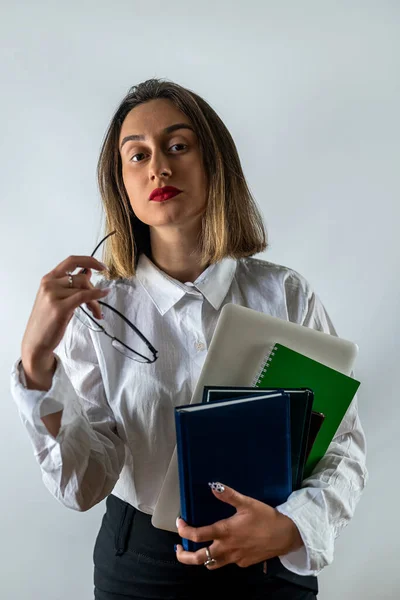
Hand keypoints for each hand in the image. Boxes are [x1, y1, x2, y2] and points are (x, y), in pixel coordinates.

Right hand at [21, 255, 109, 366]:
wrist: (35, 342)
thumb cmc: (47, 321)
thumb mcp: (57, 298)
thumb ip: (71, 285)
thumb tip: (88, 271)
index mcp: (48, 279)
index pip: (71, 261)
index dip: (89, 260)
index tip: (102, 267)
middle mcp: (49, 284)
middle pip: (82, 277)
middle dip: (94, 289)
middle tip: (97, 304)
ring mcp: (53, 295)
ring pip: (85, 288)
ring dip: (96, 300)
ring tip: (96, 312)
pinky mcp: (60, 308)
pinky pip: (84, 296)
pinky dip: (97, 295)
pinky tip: (104, 295)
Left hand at [175, 483, 303, 568]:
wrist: (286, 535)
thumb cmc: (266, 517)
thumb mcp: (247, 503)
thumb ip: (228, 495)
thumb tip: (212, 486)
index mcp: (224, 532)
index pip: (196, 536)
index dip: (184, 530)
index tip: (180, 523)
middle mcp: (226, 548)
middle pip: (198, 559)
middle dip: (184, 556)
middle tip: (178, 548)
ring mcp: (235, 558)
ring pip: (211, 565)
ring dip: (201, 558)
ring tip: (198, 549)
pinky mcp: (243, 563)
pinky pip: (227, 563)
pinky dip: (220, 557)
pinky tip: (224, 547)